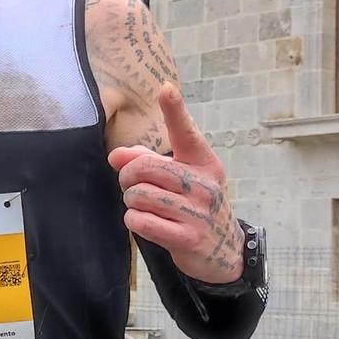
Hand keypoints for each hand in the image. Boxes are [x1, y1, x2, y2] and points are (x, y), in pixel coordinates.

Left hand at [107, 82, 241, 284]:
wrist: (223, 250)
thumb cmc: (194, 205)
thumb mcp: (179, 179)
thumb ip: (146, 161)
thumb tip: (115, 155)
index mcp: (204, 163)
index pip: (186, 133)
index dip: (174, 110)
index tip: (165, 88)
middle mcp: (204, 184)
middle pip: (146, 166)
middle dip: (128, 175)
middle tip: (130, 183)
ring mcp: (198, 212)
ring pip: (139, 194)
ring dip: (131, 200)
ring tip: (142, 205)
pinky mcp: (187, 238)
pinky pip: (141, 221)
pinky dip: (134, 220)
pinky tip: (144, 221)